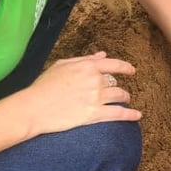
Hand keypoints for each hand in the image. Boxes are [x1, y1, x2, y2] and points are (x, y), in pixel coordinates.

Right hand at [19, 51, 140, 135]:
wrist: (33, 107)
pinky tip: (137, 115)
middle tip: (118, 92)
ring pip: (120, 96)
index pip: (113, 64)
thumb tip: (102, 55)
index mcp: (87, 66)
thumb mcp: (62, 66)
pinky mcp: (94, 114)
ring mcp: (96, 97)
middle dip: (117, 87)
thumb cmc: (43, 86)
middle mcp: (95, 80)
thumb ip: (84, 59)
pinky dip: (130, 115)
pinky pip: (119, 114)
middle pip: (115, 83)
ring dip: (124, 98)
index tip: (131, 71)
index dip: (125, 67)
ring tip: (125, 101)